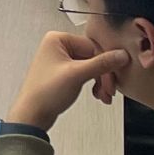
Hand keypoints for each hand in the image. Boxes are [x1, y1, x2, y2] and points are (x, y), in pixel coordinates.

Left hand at [6, 30, 132, 129]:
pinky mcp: (63, 73)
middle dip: (103, 76)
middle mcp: (58, 47)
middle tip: (109, 91)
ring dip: (100, 82)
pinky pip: (85, 74)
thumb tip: (121, 55)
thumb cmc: (45, 93)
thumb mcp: (77, 75)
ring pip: (91, 67)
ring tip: (103, 96)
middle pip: (93, 57)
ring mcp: (60, 60)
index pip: (93, 46)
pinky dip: (93, 84)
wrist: (33, 115)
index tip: (111, 81)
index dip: (105, 65)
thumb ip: (101, 64)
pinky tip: (96, 94)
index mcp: (58, 39)